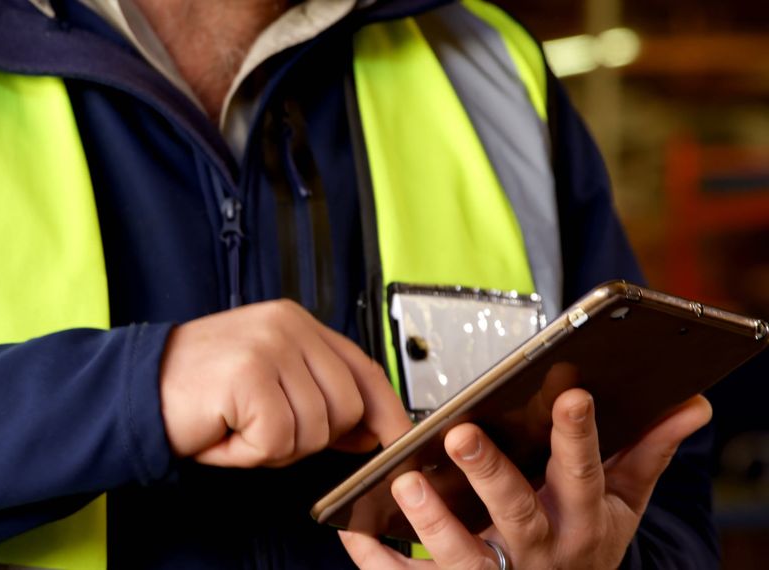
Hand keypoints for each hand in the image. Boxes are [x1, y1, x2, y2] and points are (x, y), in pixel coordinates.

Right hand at [160, 299, 412, 467]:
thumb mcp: (267, 381)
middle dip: (308, 436)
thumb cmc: (197, 390)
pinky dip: (248, 452)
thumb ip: (317, 392)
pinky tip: (224, 432)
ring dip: (273, 446)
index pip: (363, 367)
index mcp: (295, 321)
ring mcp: (269, 348)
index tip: (395, 439)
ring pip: (314, 429)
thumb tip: (369, 428)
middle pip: (346, 407)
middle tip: (261, 428)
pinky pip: (278, 441)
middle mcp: (287, 326)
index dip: (385, 410)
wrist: (134, 390)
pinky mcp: (250, 376)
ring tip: (237, 425)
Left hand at [340, 388, 711, 568]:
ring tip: (405, 482)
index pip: (583, 475)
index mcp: (581, 520)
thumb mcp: (622, 506)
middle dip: (489, 473)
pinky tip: (353, 531)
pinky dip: (378, 559)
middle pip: (516, 513)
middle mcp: (538, 551)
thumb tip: (688, 403)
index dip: (578, 437)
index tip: (571, 395)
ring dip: (432, 521)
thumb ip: (646, 452)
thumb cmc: (583, 544)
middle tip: (459, 433)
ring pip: (463, 554)